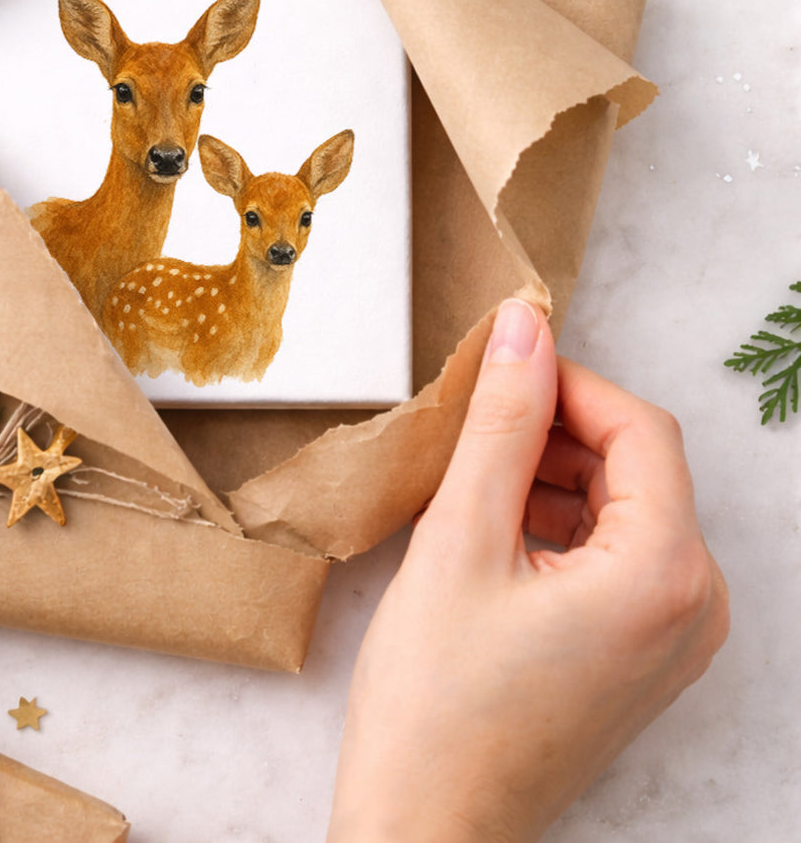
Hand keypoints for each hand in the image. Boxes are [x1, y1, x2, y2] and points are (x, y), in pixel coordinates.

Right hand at [328, 298, 729, 842]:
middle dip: (553, 433)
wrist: (427, 827)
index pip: (639, 428)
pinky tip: (489, 535)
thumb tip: (524, 328)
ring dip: (550, 478)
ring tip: (467, 486)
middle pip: (636, 467)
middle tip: (468, 431)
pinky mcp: (641, 657)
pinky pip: (615, 558)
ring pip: (621, 509)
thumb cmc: (436, 702)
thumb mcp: (460, 539)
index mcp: (666, 575)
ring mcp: (674, 639)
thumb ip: (500, 423)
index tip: (496, 369)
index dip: (566, 383)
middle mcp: (694, 608)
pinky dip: (556, 527)